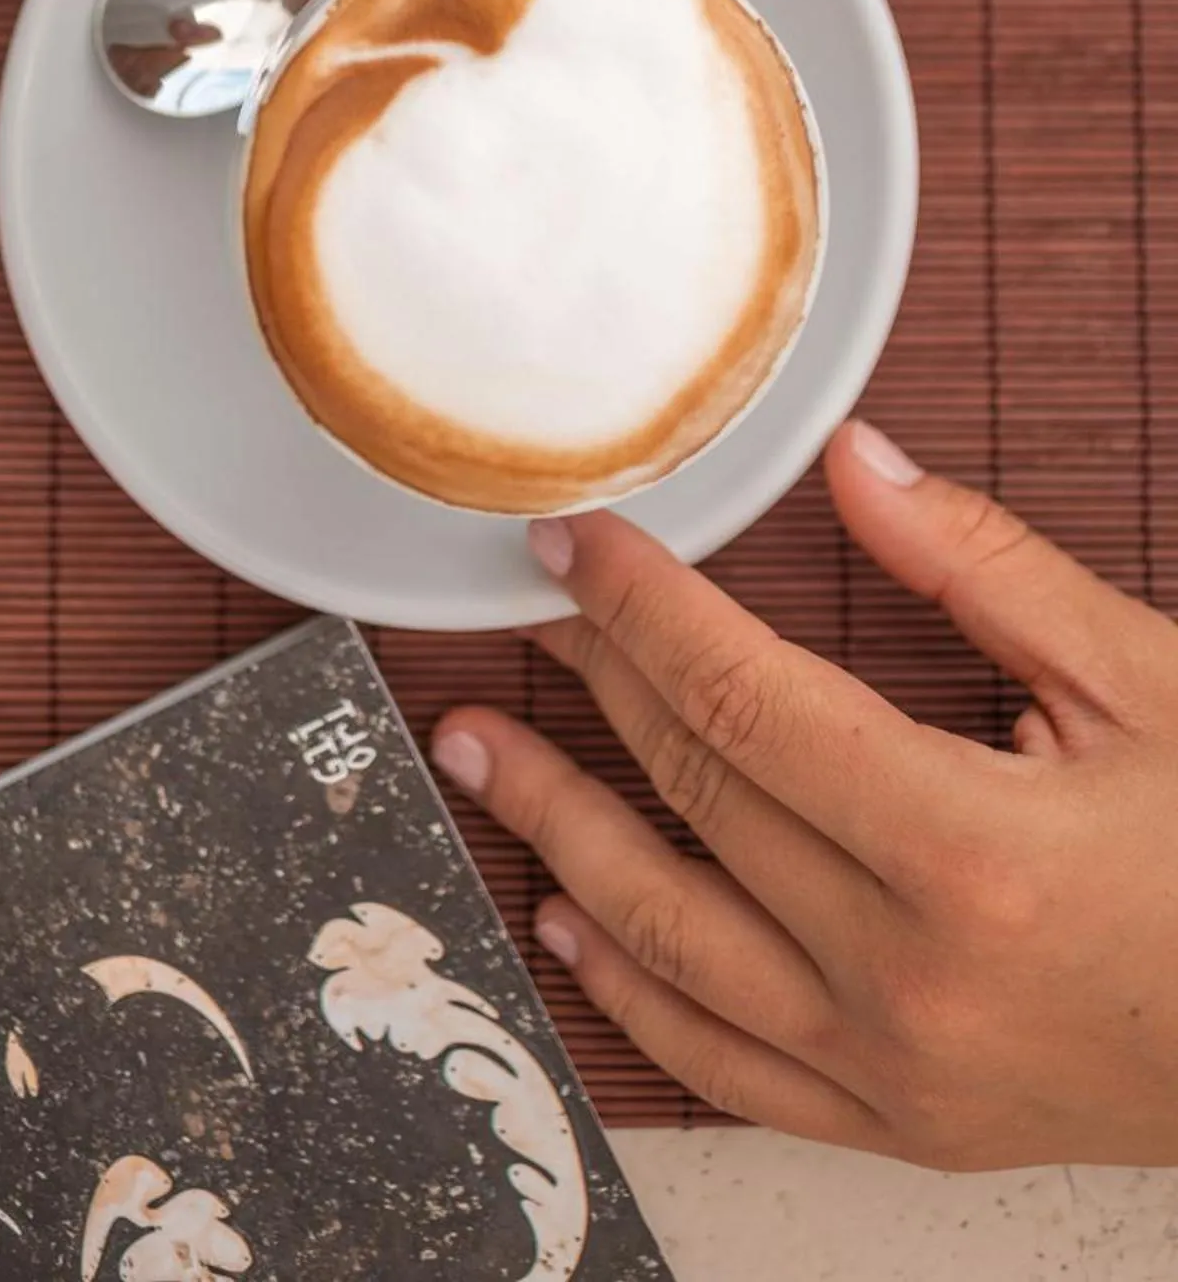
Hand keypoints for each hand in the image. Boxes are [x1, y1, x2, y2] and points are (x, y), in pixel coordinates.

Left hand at [433, 422, 1177, 1168]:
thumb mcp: (1148, 681)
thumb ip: (984, 568)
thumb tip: (854, 464)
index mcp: (969, 850)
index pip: (745, 698)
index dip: (640, 606)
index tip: (574, 545)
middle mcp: (908, 973)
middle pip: (697, 795)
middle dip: (593, 684)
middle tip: (525, 614)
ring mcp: (893, 1067)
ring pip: (669, 936)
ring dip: (557, 828)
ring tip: (476, 753)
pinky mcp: (899, 1122)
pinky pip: (725, 1062)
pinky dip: (630, 991)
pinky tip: (570, 924)